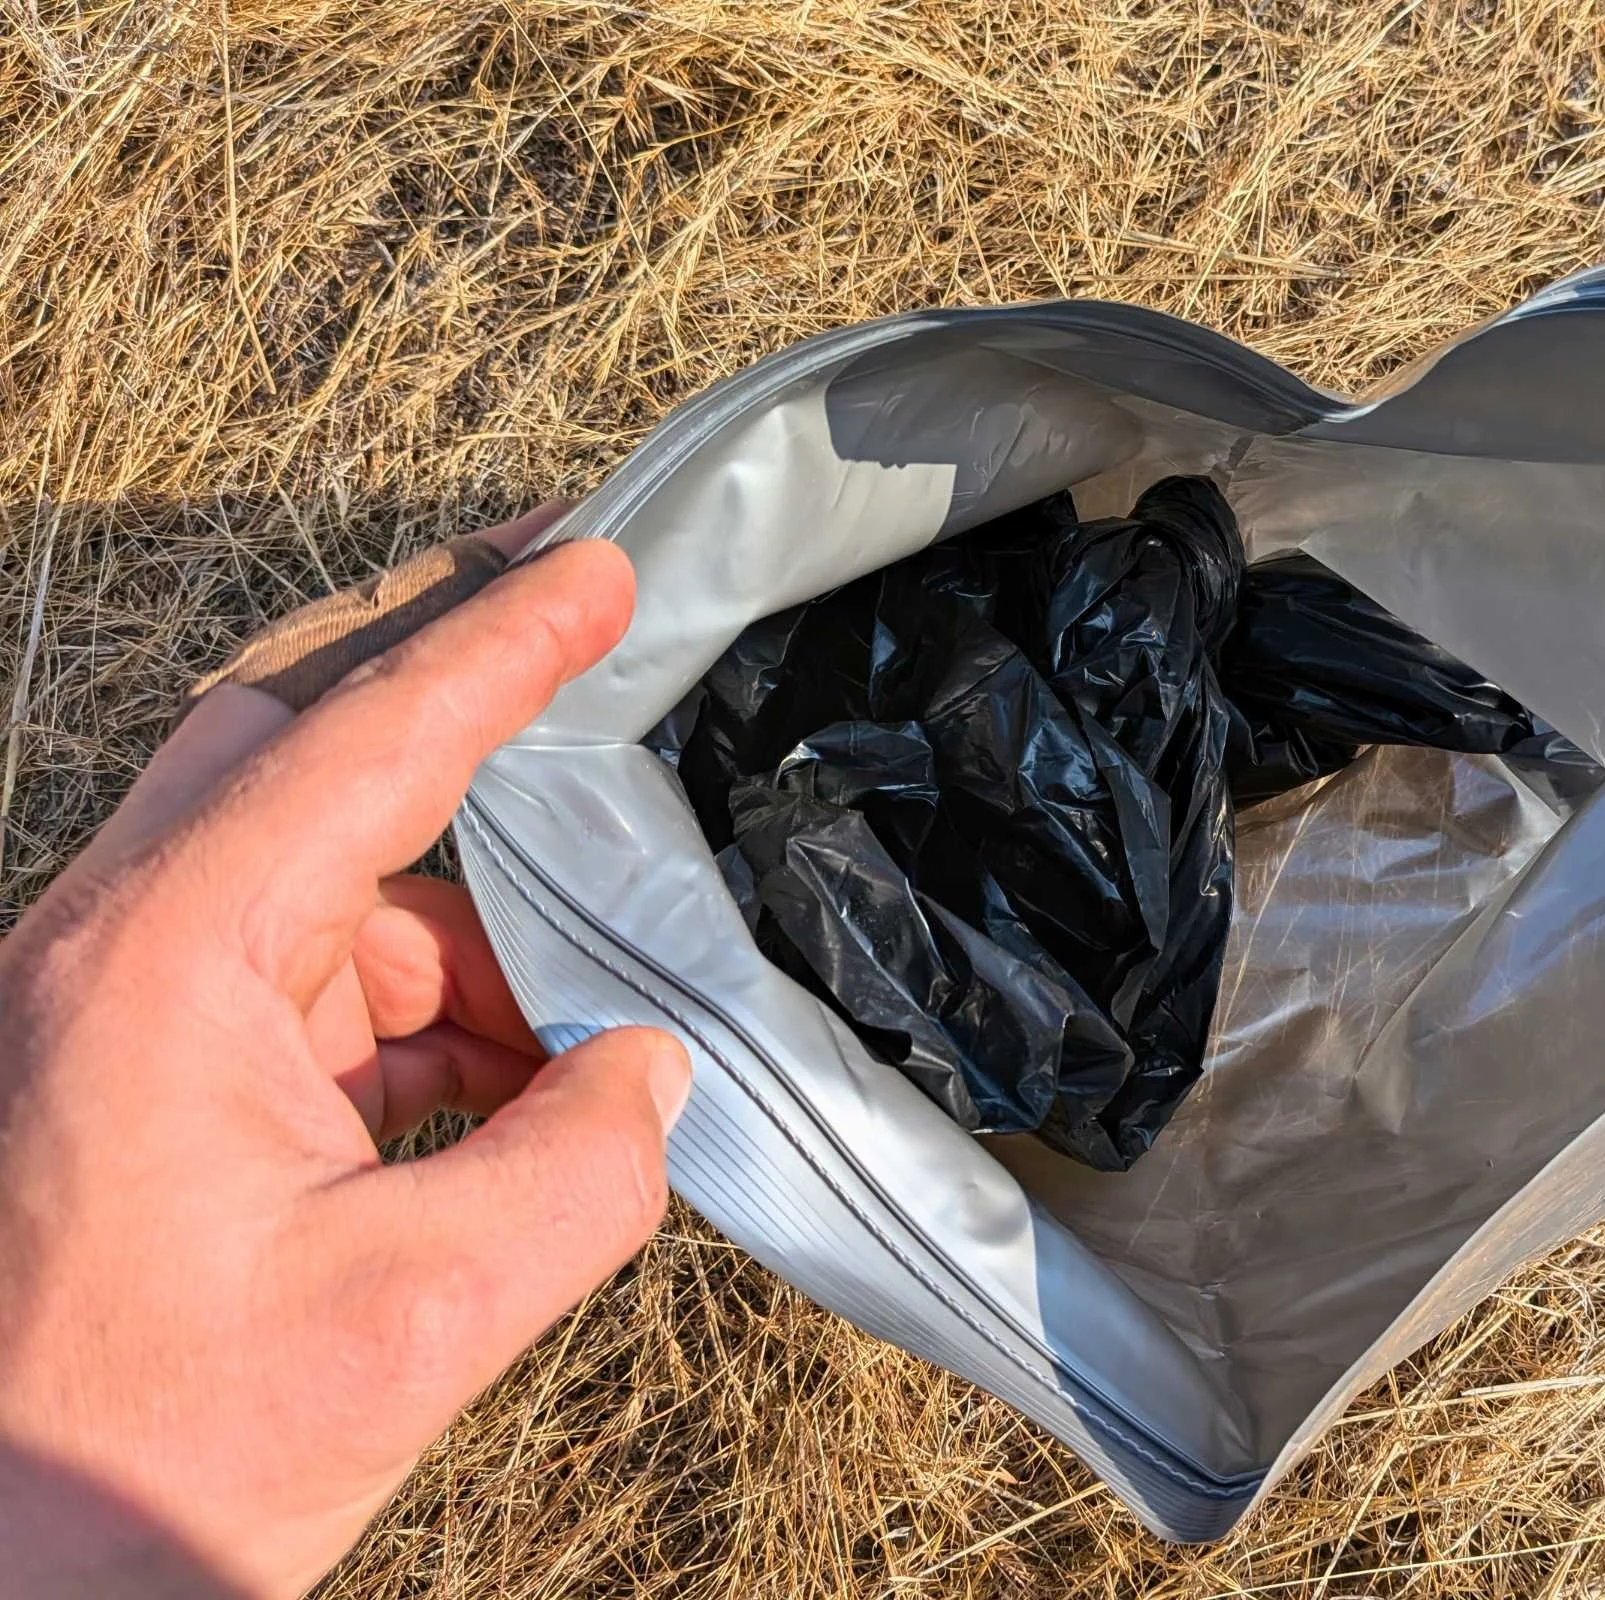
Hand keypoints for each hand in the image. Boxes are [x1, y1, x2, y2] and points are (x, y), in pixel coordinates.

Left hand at [0, 509, 690, 1598]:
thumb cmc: (136, 1455)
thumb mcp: (407, 1324)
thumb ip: (576, 1173)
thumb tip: (649, 1074)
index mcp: (162, 965)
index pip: (362, 745)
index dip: (497, 644)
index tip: (600, 563)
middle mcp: (117, 950)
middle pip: (287, 734)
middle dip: (437, 668)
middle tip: (566, 607)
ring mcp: (118, 1009)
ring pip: (314, 875)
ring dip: (460, 920)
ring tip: (580, 1015)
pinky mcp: (137, 1076)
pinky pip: (307, 982)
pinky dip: (420, 1009)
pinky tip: (509, 1084)